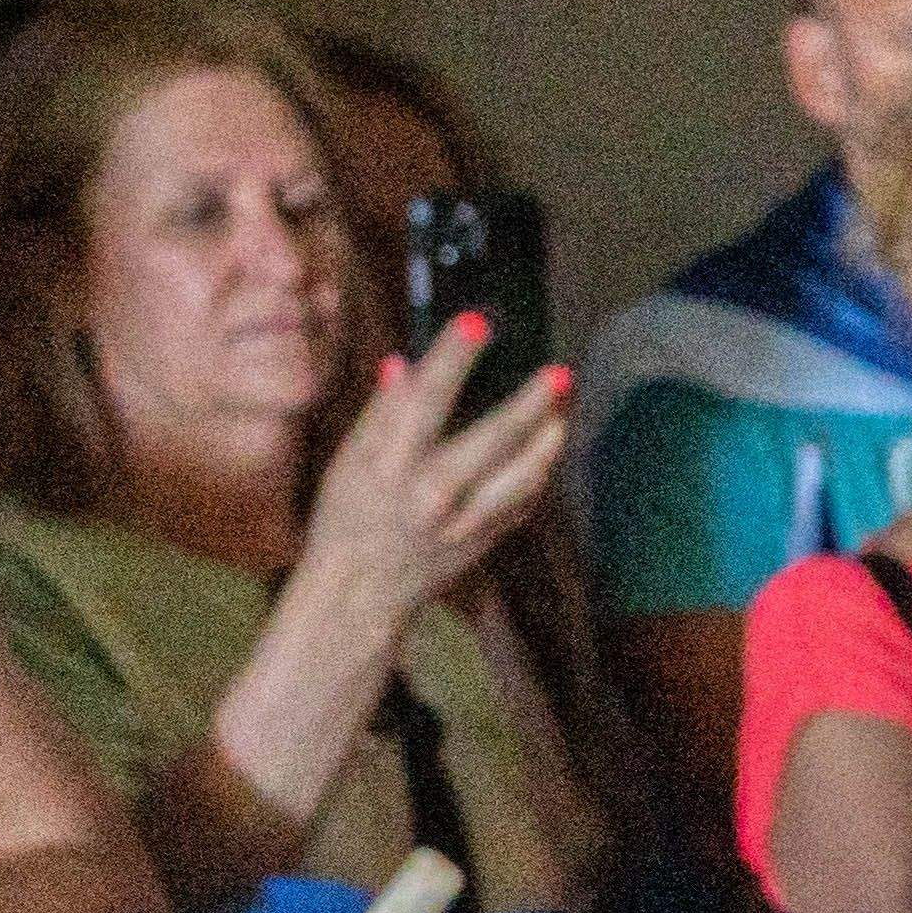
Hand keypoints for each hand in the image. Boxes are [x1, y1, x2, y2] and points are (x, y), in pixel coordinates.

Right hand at [286, 317, 572, 643]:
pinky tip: (547, 444)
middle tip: (559, 371)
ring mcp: (466, 522)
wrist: (361, 591)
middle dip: (530, 402)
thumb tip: (402, 363)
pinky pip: (524, 500)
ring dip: (550, 438)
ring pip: (524, 475)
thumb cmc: (348, 515)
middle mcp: (432, 496)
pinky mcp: (487, 540)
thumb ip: (382, 415)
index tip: (475, 321)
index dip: (451, 357)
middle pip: (493, 440)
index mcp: (389, 467)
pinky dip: (538, 470)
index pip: (424, 400)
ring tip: (563, 404)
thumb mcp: (349, 461)